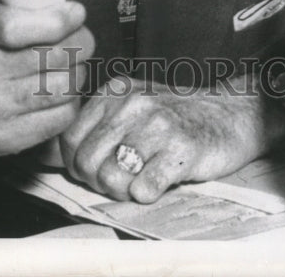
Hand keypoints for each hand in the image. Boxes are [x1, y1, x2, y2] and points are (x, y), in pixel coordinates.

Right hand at [0, 0, 94, 173]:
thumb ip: (15, 7)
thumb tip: (68, 7)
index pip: (16, 27)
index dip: (57, 20)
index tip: (76, 13)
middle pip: (51, 56)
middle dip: (81, 43)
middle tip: (84, 38)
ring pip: (62, 87)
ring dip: (79, 71)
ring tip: (74, 64)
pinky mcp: (5, 139)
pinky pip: (60, 117)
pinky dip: (72, 101)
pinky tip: (63, 90)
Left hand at [60, 76, 284, 202]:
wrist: (231, 114)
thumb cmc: (176, 118)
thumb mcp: (133, 109)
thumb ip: (97, 127)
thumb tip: (53, 158)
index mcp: (116, 90)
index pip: (70, 139)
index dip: (78, 165)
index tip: (98, 170)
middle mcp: (134, 102)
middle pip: (88, 162)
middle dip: (99, 182)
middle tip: (123, 180)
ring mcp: (158, 123)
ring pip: (112, 178)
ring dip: (124, 191)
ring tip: (143, 180)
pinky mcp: (182, 148)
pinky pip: (144, 189)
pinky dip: (149, 194)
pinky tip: (162, 180)